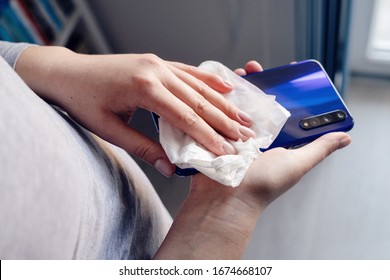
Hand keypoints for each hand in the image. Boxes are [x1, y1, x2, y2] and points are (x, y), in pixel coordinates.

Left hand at [15, 47, 254, 175]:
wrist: (66, 74)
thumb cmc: (83, 102)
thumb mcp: (109, 130)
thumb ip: (143, 148)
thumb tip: (171, 169)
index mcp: (144, 89)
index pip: (186, 118)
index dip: (209, 137)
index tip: (228, 152)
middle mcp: (156, 71)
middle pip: (199, 100)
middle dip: (225, 121)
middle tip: (247, 137)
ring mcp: (158, 63)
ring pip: (199, 85)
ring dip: (224, 103)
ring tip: (244, 118)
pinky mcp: (157, 61)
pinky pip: (189, 71)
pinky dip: (210, 80)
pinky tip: (227, 88)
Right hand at [154, 60, 352, 258]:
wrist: (226, 201)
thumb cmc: (263, 185)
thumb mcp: (296, 164)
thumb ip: (318, 149)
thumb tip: (345, 137)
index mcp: (272, 139)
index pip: (280, 108)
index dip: (282, 89)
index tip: (284, 72)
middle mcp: (252, 135)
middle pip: (255, 102)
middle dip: (255, 82)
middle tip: (253, 67)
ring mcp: (230, 134)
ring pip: (234, 104)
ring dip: (234, 87)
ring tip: (236, 72)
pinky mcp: (213, 135)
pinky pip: (214, 114)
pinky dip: (215, 100)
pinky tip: (215, 87)